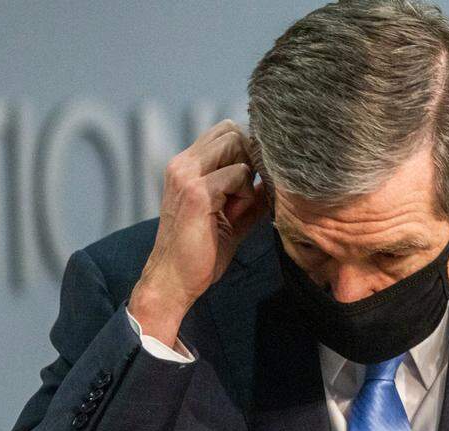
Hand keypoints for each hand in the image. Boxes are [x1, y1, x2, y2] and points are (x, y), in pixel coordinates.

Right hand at [129, 119, 267, 345]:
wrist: (174, 281)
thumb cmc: (200, 253)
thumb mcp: (230, 218)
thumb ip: (248, 196)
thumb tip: (273, 180)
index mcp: (185, 166)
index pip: (224, 131)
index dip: (245, 151)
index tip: (248, 184)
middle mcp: (182, 164)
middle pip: (232, 131)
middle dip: (249, 159)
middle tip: (244, 195)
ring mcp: (186, 175)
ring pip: (236, 145)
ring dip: (246, 177)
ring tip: (237, 208)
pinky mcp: (196, 192)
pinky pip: (238, 174)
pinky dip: (245, 195)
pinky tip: (234, 216)